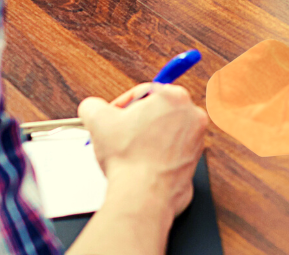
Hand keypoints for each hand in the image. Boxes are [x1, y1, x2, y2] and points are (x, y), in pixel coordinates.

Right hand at [79, 83, 207, 221]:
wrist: (143, 196)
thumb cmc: (128, 158)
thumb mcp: (98, 121)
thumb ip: (92, 106)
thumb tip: (91, 107)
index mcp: (174, 96)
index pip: (143, 93)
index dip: (121, 106)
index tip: (111, 119)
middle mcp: (191, 114)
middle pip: (157, 111)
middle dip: (136, 123)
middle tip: (119, 137)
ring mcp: (196, 138)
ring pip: (165, 132)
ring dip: (147, 140)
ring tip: (130, 153)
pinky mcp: (194, 160)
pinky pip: (172, 152)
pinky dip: (157, 156)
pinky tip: (142, 165)